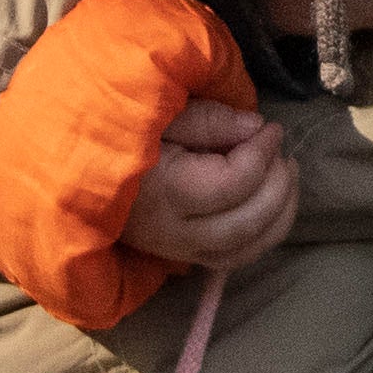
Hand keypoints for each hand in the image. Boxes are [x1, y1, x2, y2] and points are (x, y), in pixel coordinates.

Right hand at [129, 98, 293, 271]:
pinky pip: (234, 258)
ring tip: (288, 175)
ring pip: (245, 250)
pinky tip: (273, 203)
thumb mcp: (159, 114)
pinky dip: (264, 235)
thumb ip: (207, 120)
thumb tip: (255, 128)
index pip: (231, 184)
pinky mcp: (184, 256)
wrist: (83, 172)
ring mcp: (178, 250)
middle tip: (284, 153)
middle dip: (278, 187)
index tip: (271, 127)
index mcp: (163, 192)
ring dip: (279, 216)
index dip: (261, 154)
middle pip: (244, 224)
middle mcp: (173, 232)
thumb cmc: (122, 134)